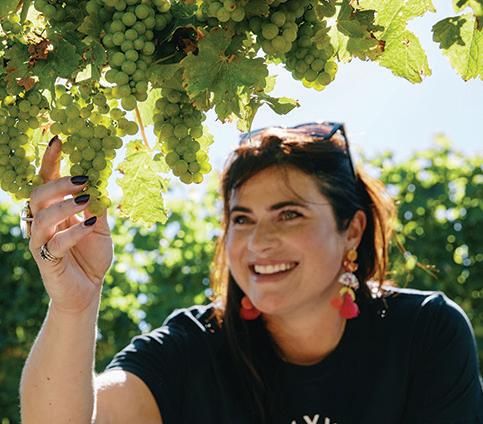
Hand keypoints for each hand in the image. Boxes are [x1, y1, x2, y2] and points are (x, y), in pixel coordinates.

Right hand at [28, 137, 112, 313]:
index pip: (46, 181)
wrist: (89, 290)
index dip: (50, 161)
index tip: (59, 139)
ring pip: (42, 217)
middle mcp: (43, 224)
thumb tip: (102, 182)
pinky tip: (92, 224)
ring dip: (65, 204)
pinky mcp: (47, 260)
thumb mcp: (101, 227)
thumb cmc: (92, 256)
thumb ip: (98, 207)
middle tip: (83, 179)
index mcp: (54, 212)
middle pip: (37, 195)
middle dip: (59, 183)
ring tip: (87, 198)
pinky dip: (75, 231)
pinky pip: (56, 242)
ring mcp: (42, 242)